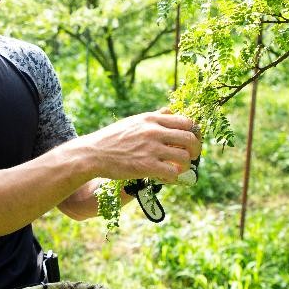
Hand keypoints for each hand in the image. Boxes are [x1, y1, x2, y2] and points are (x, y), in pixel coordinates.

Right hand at [80, 109, 201, 183]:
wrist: (93, 154)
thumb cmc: (112, 138)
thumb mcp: (134, 121)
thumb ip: (154, 117)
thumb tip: (169, 111)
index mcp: (151, 119)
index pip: (186, 121)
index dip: (194, 133)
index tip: (191, 141)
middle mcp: (154, 131)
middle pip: (190, 138)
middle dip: (195, 150)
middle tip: (191, 157)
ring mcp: (151, 149)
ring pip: (184, 157)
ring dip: (185, 166)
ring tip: (178, 169)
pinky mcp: (146, 166)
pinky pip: (172, 172)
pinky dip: (173, 177)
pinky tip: (166, 177)